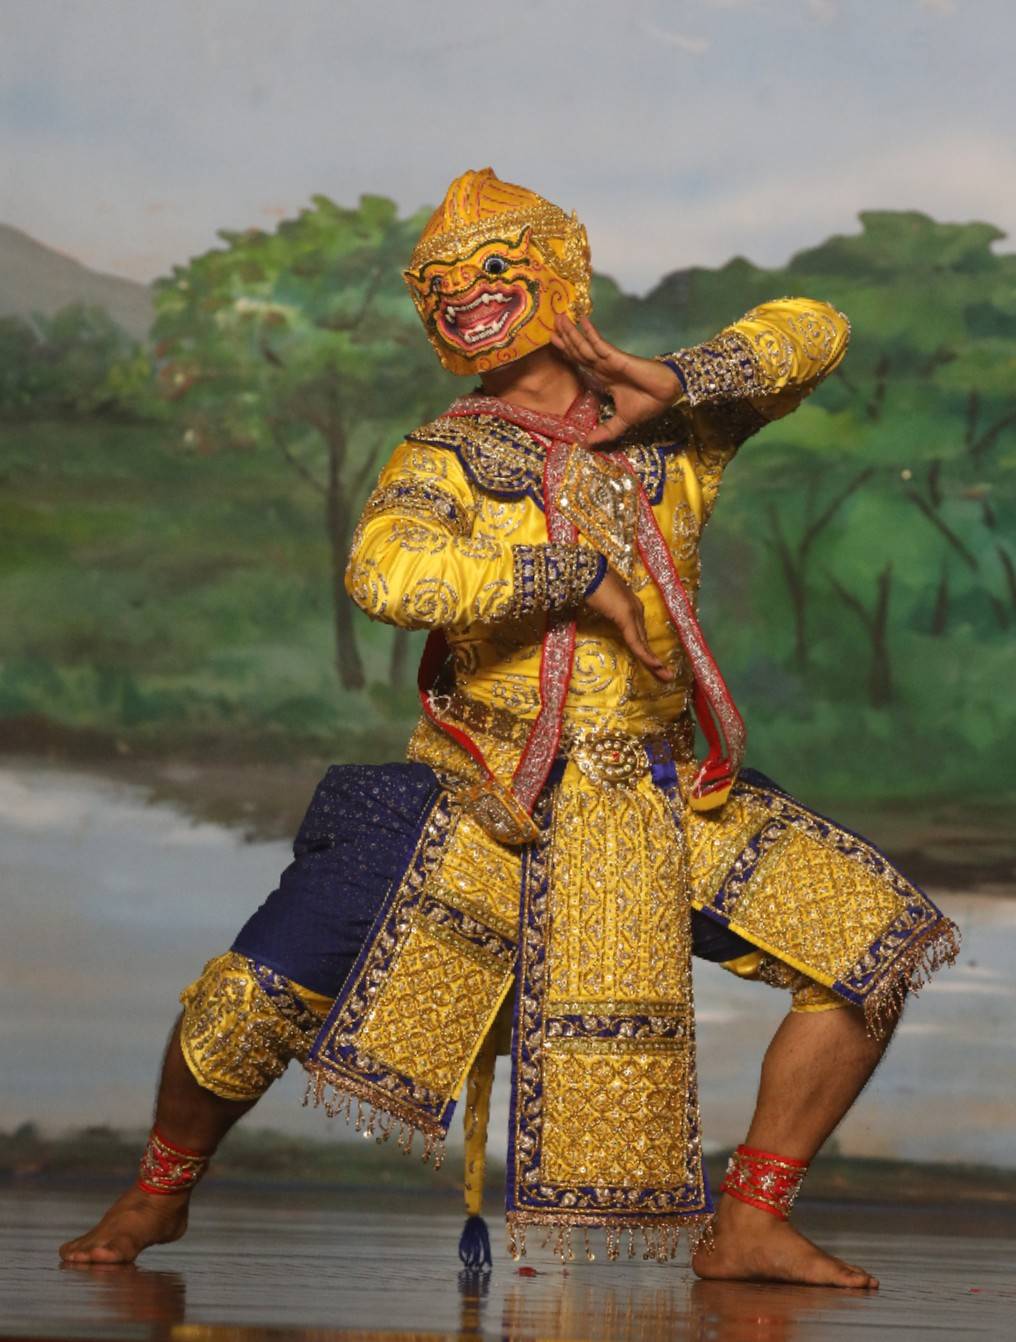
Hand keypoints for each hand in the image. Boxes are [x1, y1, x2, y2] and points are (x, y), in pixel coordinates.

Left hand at [552, 315, 681, 447]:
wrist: (667, 396)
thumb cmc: (648, 404)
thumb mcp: (622, 423)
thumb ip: (605, 431)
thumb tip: (587, 444)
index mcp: (603, 378)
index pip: (580, 362)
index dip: (566, 352)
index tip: (552, 341)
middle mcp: (603, 367)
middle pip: (578, 350)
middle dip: (564, 337)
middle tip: (552, 322)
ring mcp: (609, 361)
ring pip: (584, 346)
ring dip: (571, 332)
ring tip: (559, 318)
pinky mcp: (617, 358)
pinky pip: (600, 344)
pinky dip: (590, 333)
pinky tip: (581, 320)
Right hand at [585, 569, 673, 681]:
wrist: (588, 570)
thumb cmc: (590, 584)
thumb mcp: (600, 602)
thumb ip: (606, 610)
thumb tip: (603, 614)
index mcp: (631, 607)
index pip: (640, 635)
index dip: (646, 651)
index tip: (653, 665)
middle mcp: (636, 610)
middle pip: (645, 641)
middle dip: (655, 661)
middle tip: (666, 676)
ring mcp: (632, 613)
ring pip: (644, 643)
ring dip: (655, 662)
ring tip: (665, 677)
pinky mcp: (626, 616)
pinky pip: (636, 641)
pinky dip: (645, 654)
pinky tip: (654, 665)